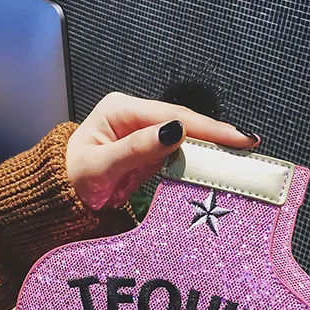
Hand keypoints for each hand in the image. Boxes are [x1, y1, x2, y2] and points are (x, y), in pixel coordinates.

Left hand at [65, 91, 258, 209]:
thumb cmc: (71, 181)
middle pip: (184, 123)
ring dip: (212, 147)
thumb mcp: (101, 166)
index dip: (207, 127)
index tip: (237, 137)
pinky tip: (220, 165)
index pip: (173, 115)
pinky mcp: (149, 153)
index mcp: (122, 110)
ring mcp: (143, 135)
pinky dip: (199, 160)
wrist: (59, 199)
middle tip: (250, 146)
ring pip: (185, 138)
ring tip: (243, 155)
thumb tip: (176, 130)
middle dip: (216, 134)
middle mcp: (136, 117)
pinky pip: (179, 155)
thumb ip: (137, 149)